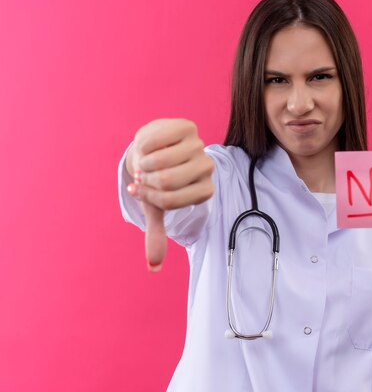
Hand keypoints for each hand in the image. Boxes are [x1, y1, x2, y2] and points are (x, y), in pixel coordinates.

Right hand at [125, 119, 214, 271]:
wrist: (156, 147)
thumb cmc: (157, 179)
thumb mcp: (156, 206)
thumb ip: (157, 234)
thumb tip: (153, 268)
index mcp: (205, 191)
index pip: (171, 200)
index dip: (149, 196)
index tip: (140, 189)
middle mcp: (208, 168)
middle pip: (166, 181)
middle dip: (144, 180)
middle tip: (141, 175)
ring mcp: (199, 146)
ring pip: (159, 161)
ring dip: (143, 163)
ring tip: (145, 162)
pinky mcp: (187, 127)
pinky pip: (155, 140)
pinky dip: (143, 145)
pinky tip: (148, 146)